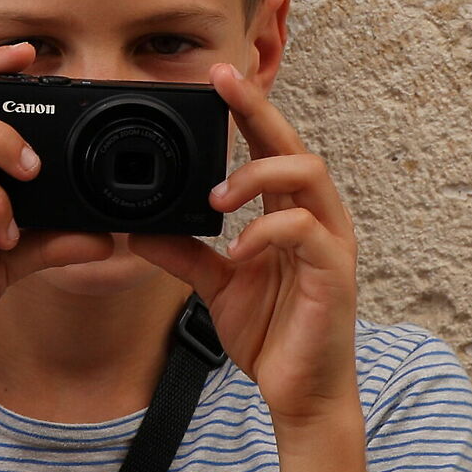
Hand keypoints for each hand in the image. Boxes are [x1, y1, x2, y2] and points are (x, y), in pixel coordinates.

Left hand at [130, 64, 358, 425]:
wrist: (299, 392)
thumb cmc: (271, 332)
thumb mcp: (215, 285)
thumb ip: (183, 253)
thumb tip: (138, 229)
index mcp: (289, 213)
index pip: (270, 148)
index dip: (247, 111)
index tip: (215, 79)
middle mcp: (315, 218)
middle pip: (293, 145)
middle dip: (257, 109)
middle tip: (221, 83)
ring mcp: (329, 242)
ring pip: (308, 176)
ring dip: (257, 174)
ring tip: (216, 197)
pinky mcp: (334, 273)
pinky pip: (306, 232)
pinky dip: (266, 232)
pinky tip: (237, 248)